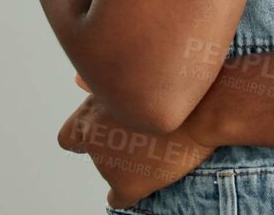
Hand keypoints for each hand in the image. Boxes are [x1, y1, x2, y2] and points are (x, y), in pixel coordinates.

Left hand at [61, 74, 216, 208]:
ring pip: (111, 170)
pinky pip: (118, 198)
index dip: (86, 135)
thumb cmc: (172, 86)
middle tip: (136, 136)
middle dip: (109, 146)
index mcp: (90, 115)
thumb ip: (103, 85)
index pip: (70, 137)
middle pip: (93, 152)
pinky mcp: (127, 184)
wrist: (203, 108)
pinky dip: (128, 192)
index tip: (103, 133)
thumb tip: (77, 81)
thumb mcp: (133, 76)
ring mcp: (108, 164)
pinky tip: (142, 182)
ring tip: (159, 144)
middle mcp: (93, 141)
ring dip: (127, 161)